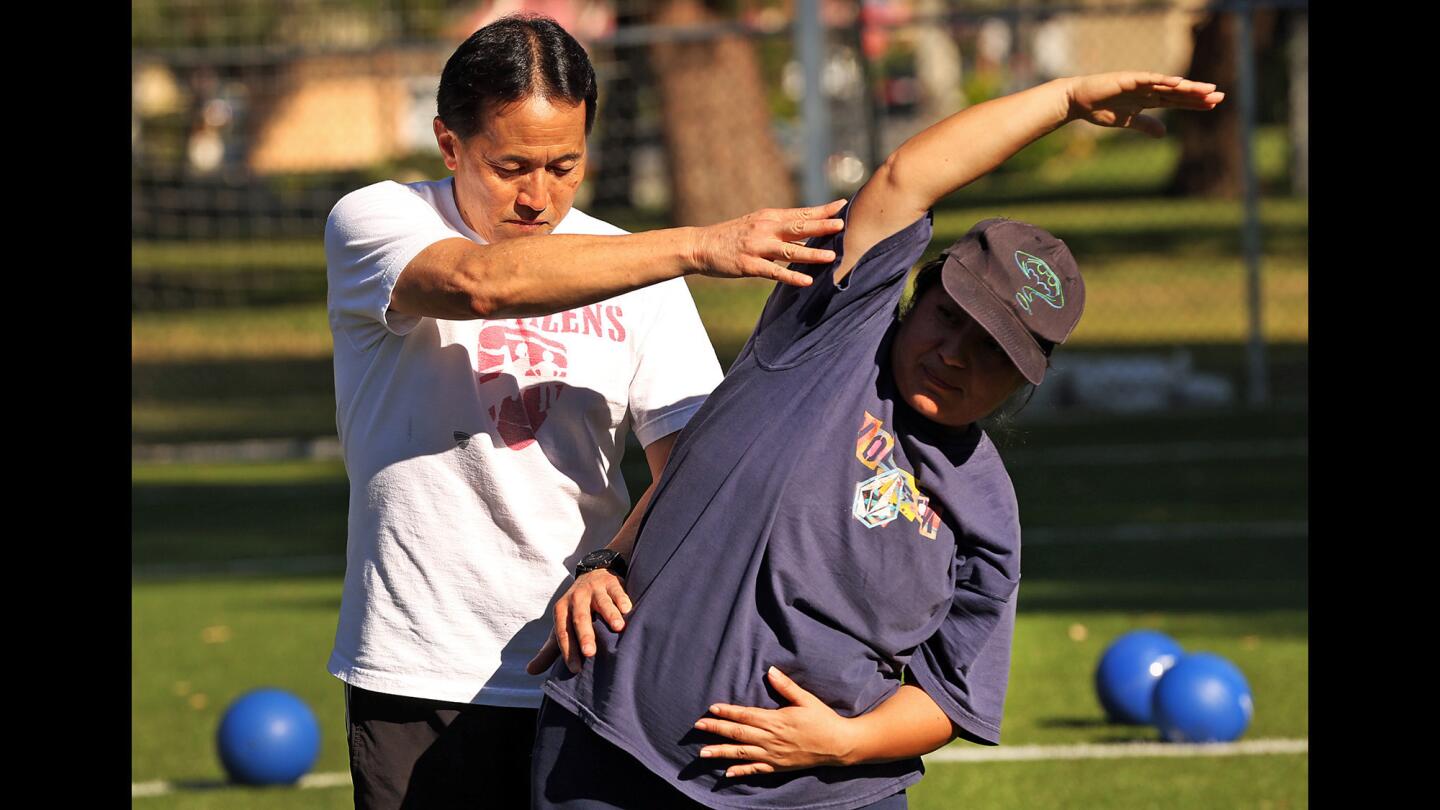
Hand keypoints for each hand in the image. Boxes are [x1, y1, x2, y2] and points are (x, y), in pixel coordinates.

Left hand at [525, 569, 631, 675]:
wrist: (592, 575)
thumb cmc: (577, 610)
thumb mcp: (562, 626)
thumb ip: (549, 650)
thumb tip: (530, 671)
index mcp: (561, 610)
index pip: (563, 633)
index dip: (568, 651)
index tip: (575, 669)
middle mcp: (576, 598)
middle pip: (580, 618)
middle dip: (585, 636)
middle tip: (590, 653)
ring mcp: (595, 589)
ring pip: (602, 603)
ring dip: (610, 615)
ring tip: (618, 628)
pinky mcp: (612, 583)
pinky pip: (617, 592)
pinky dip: (622, 600)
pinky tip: (628, 610)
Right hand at [690, 200, 846, 286]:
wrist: (700, 245)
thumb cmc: (730, 236)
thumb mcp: (755, 224)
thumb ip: (777, 226)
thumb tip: (802, 227)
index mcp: (769, 217)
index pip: (800, 212)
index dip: (822, 210)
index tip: (842, 205)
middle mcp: (765, 229)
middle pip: (799, 227)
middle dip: (822, 225)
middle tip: (843, 224)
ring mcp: (757, 247)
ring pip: (790, 250)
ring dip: (812, 253)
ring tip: (832, 256)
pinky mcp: (748, 265)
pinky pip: (774, 272)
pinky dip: (791, 276)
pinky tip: (806, 281)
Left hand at [693, 667, 855, 777]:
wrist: (838, 745)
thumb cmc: (822, 719)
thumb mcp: (806, 699)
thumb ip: (786, 686)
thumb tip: (770, 671)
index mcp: (776, 720)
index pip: (745, 715)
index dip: (727, 712)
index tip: (711, 709)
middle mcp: (770, 739)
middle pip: (738, 733)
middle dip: (716, 730)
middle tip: (697, 727)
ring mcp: (773, 755)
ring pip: (742, 754)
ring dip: (721, 752)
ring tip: (702, 753)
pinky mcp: (778, 767)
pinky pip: (756, 770)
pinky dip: (740, 772)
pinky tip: (726, 773)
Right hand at [1064, 72, 1223, 136]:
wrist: (1078, 100)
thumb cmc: (1100, 109)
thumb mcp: (1128, 121)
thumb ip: (1146, 125)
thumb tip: (1164, 133)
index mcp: (1149, 99)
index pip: (1177, 101)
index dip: (1195, 103)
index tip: (1214, 105)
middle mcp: (1148, 89)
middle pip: (1178, 92)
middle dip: (1199, 94)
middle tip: (1221, 96)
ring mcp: (1139, 83)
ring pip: (1168, 85)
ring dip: (1187, 87)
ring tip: (1206, 89)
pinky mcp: (1128, 79)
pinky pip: (1148, 79)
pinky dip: (1163, 80)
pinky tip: (1178, 81)